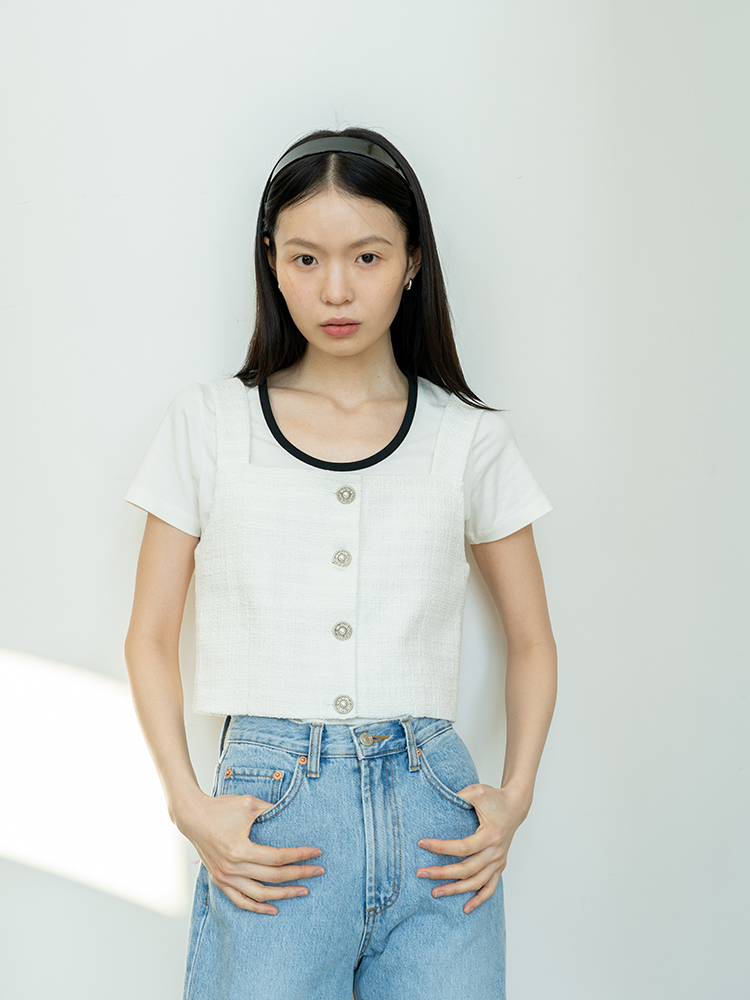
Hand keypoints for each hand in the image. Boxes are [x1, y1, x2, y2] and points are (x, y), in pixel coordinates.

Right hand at [176, 791, 324, 914]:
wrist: (192, 816)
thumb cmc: (220, 807)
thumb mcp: (248, 804)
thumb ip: (271, 810)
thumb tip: (292, 813)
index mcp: (240, 849)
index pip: (278, 858)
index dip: (299, 856)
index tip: (317, 853)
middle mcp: (232, 868)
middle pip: (273, 877)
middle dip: (299, 875)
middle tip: (318, 871)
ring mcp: (225, 877)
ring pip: (259, 894)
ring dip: (283, 894)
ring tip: (302, 891)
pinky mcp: (219, 880)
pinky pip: (240, 901)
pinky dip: (257, 907)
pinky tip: (273, 909)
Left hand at [416, 784, 528, 913]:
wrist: (515, 806)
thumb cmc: (495, 798)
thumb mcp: (477, 791)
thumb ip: (459, 796)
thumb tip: (438, 799)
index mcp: (490, 835)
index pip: (462, 847)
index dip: (441, 847)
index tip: (422, 843)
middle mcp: (495, 852)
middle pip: (466, 869)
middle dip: (442, 873)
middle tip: (421, 873)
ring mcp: (498, 861)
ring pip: (475, 882)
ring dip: (455, 890)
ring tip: (435, 892)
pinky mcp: (499, 866)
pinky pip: (490, 888)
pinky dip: (479, 900)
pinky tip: (466, 908)